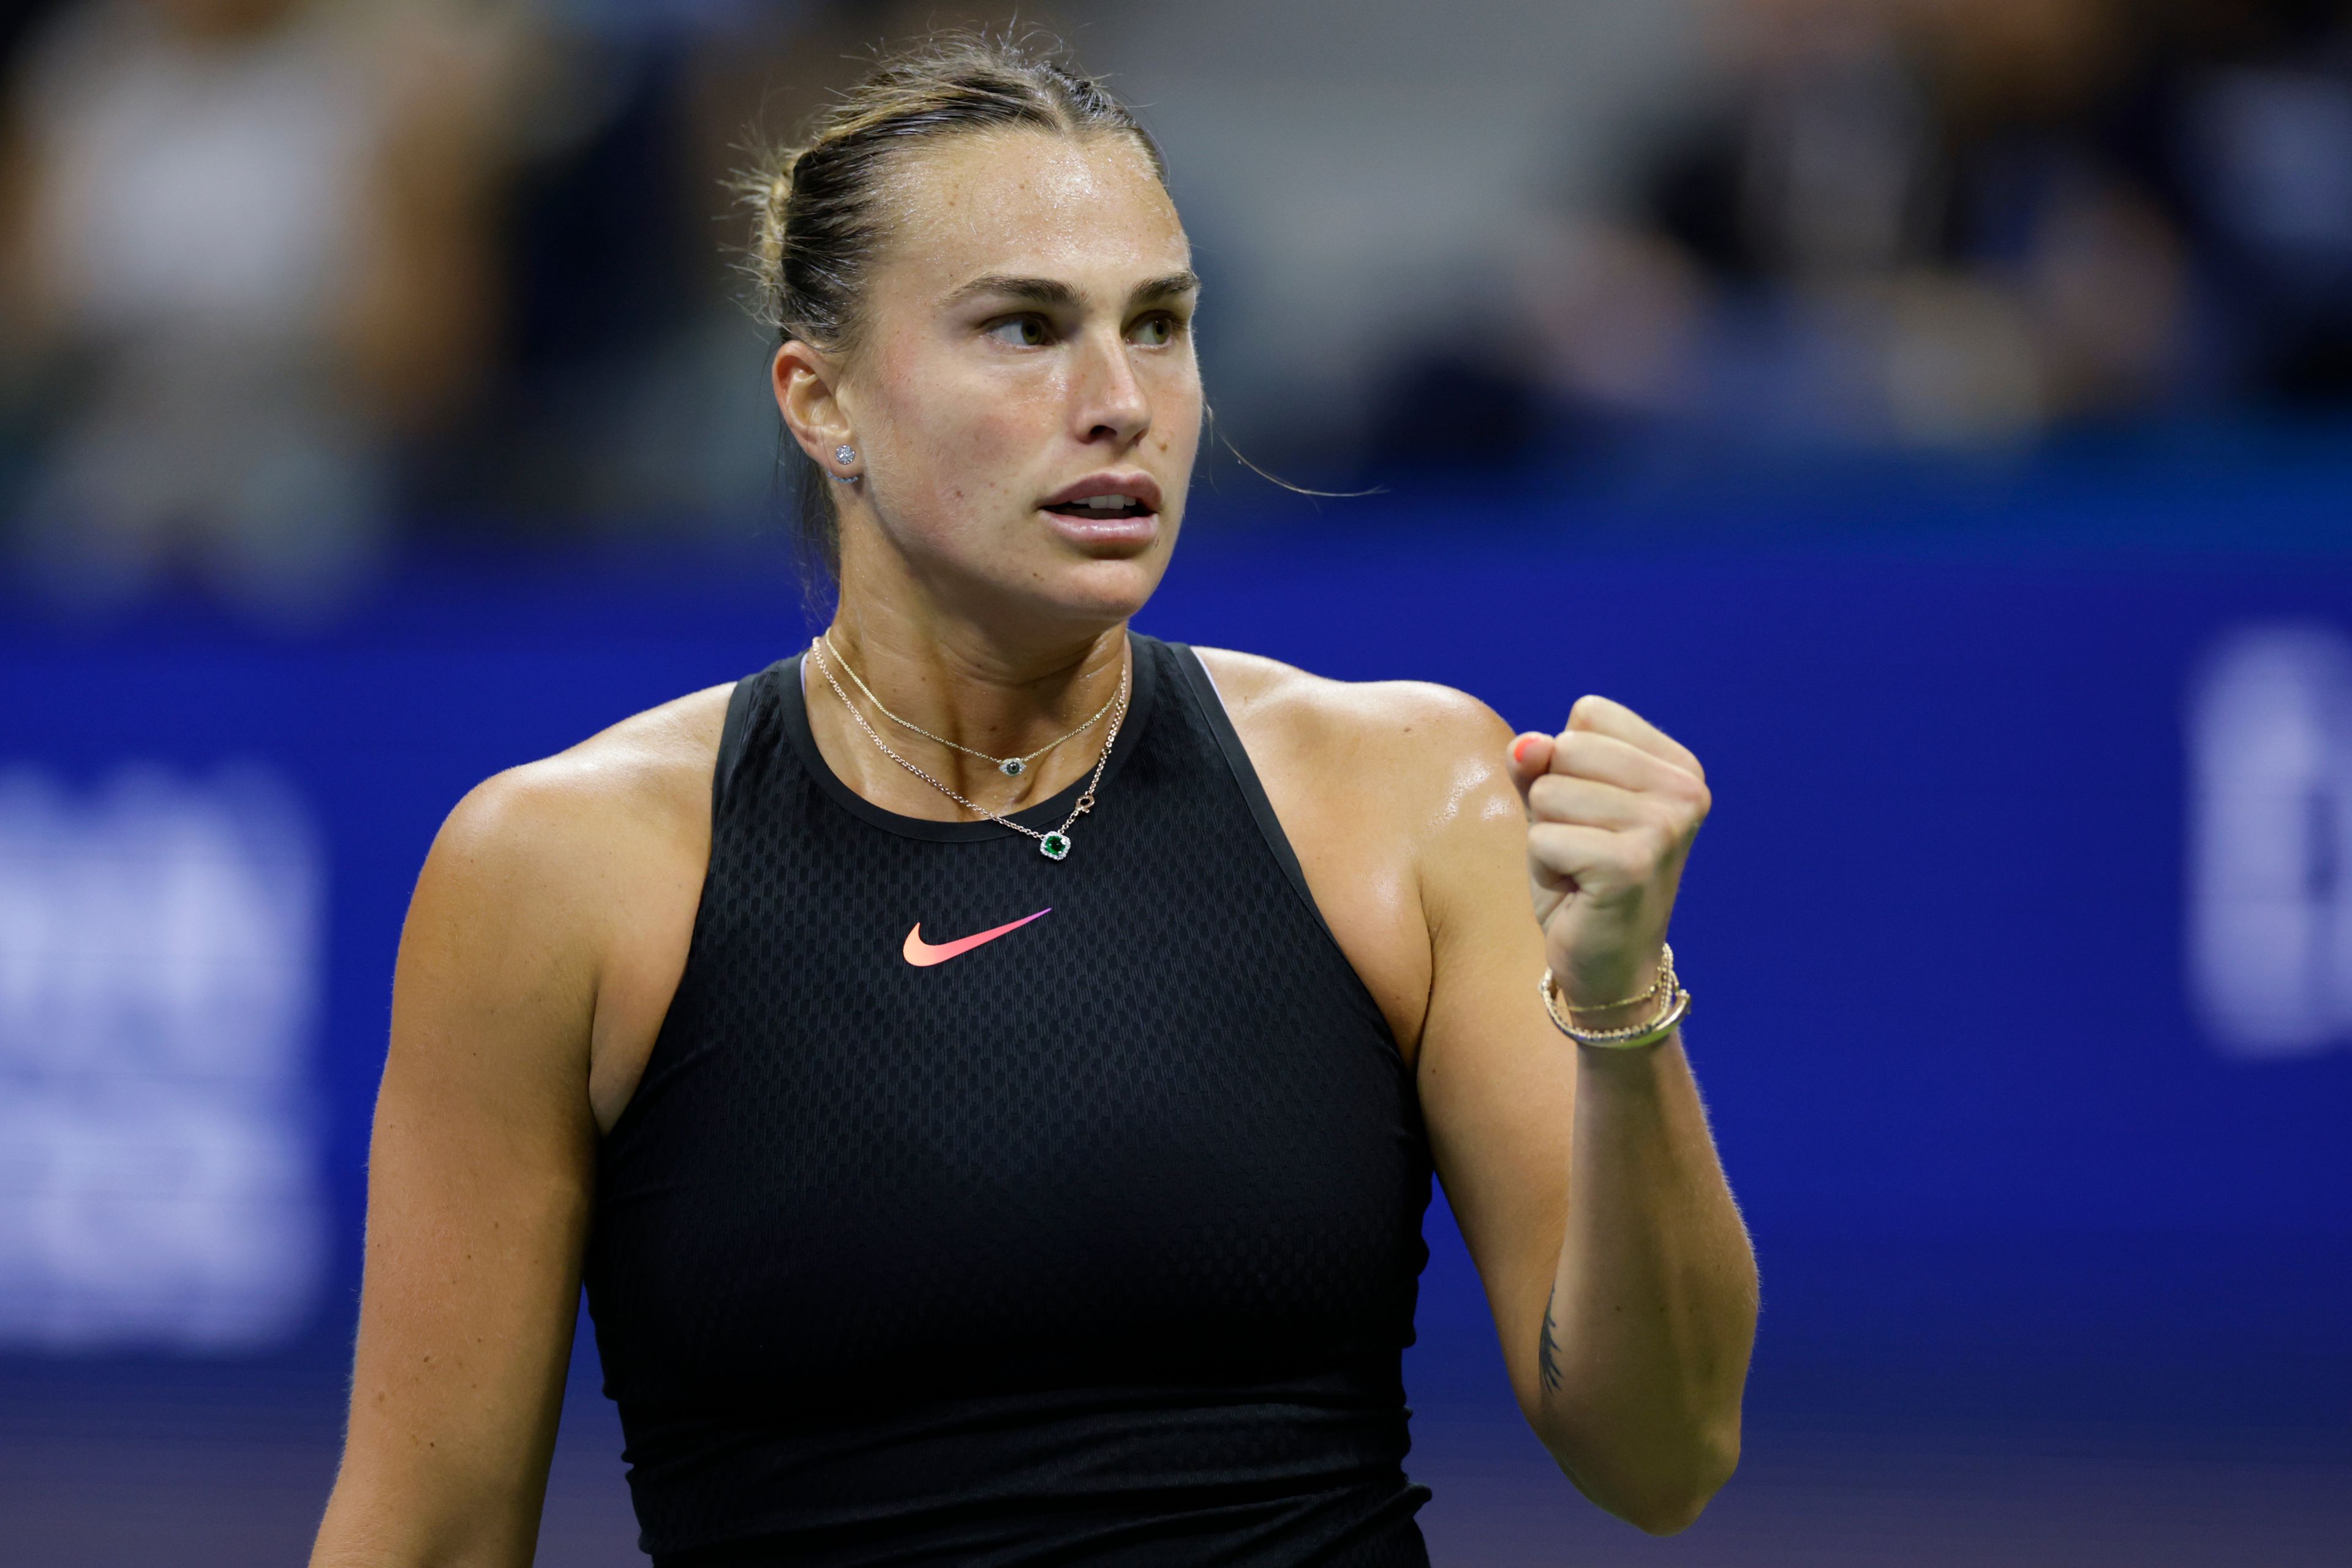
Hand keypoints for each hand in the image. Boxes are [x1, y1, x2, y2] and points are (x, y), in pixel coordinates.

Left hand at [1505, 696, 1709, 1012]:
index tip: (1592, 816)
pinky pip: (1544, 838)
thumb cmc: (1581, 877)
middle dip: (1552, 801)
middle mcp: (1685, 791)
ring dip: (1547, 836)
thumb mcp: (1555, 806)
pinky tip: (1577, 891)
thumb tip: (1526, 745)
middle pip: (1566, 747)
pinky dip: (1545, 868)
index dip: (1566, 764)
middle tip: (1582, 849)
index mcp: (1679, 766)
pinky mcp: (1632, 864)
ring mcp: (1664, 827)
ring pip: (1549, 791)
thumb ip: (1537, 763)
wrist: (1606, 966)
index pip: (1589, 713)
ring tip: (1580, 870)